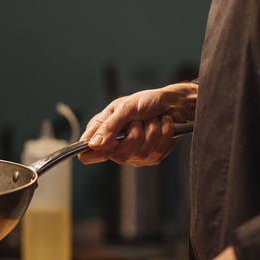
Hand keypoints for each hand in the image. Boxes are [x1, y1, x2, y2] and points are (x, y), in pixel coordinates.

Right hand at [78, 82, 197, 166]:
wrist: (172, 103)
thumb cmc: (146, 101)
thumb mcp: (125, 107)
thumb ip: (109, 126)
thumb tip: (94, 145)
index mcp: (102, 133)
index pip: (87, 155)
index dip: (93, 152)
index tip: (107, 141)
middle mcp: (115, 147)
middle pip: (117, 156)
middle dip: (134, 135)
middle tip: (138, 121)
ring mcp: (133, 155)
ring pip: (140, 154)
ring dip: (151, 131)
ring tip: (152, 120)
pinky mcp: (151, 158)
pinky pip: (156, 152)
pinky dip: (163, 134)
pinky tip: (162, 125)